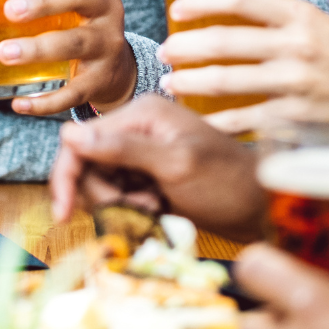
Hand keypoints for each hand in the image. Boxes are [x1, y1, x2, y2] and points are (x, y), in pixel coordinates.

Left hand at [0, 0, 136, 115]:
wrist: (115, 71)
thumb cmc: (73, 25)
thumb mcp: (57, 5)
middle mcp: (106, 8)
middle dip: (45, 0)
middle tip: (9, 9)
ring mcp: (107, 44)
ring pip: (77, 43)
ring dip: (39, 48)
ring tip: (3, 52)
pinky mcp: (100, 80)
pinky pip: (73, 91)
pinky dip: (45, 100)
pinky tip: (19, 103)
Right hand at [49, 93, 261, 238]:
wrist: (265, 208)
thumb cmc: (227, 182)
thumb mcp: (174, 165)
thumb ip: (122, 150)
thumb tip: (69, 134)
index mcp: (141, 114)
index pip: (80, 140)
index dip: (67, 176)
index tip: (63, 214)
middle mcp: (137, 128)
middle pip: (87, 164)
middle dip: (102, 194)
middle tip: (137, 209)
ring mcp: (144, 152)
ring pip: (101, 183)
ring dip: (118, 204)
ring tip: (153, 210)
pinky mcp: (150, 175)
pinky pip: (120, 194)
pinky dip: (130, 209)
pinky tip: (157, 212)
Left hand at [159, 0, 328, 181]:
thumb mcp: (326, 29)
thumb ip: (282, 22)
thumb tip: (228, 15)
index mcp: (304, 16)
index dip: (199, 0)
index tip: (178, 8)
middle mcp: (298, 48)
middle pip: (220, 41)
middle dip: (182, 47)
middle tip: (166, 51)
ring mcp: (295, 89)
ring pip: (222, 83)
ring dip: (188, 83)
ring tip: (172, 84)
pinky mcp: (295, 124)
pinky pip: (240, 122)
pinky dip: (213, 122)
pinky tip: (199, 120)